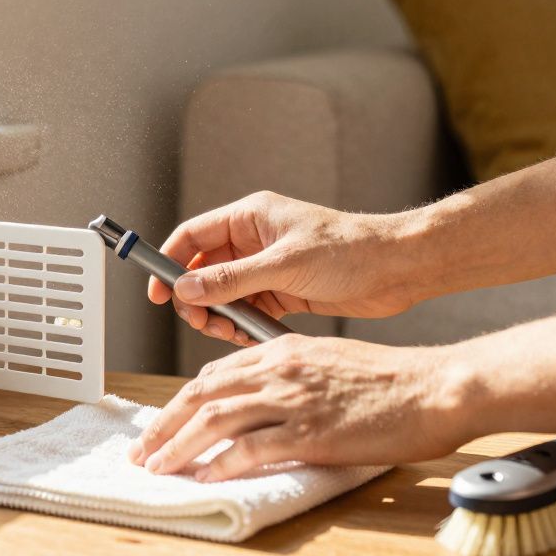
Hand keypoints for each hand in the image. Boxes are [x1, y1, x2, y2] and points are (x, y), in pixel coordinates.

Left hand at [127, 335, 464, 480]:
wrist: (434, 387)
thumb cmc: (390, 379)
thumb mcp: (327, 362)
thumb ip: (289, 375)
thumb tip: (261, 401)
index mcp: (281, 350)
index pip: (214, 374)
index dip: (180, 402)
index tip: (163, 424)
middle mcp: (278, 370)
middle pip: (201, 394)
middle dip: (163, 424)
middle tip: (143, 451)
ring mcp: (293, 400)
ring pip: (216, 420)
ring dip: (179, 446)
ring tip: (160, 468)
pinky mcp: (310, 431)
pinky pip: (252, 447)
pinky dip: (223, 463)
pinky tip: (207, 477)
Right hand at [149, 191, 424, 345]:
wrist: (397, 269)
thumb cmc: (349, 251)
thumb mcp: (284, 265)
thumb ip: (232, 279)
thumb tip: (187, 289)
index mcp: (250, 218)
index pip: (192, 237)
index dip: (169, 262)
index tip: (158, 293)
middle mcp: (253, 241)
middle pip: (202, 270)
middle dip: (196, 298)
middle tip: (201, 321)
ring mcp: (266, 268)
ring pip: (223, 295)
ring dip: (219, 315)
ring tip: (229, 332)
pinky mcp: (281, 292)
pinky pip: (246, 310)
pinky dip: (242, 325)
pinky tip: (250, 337)